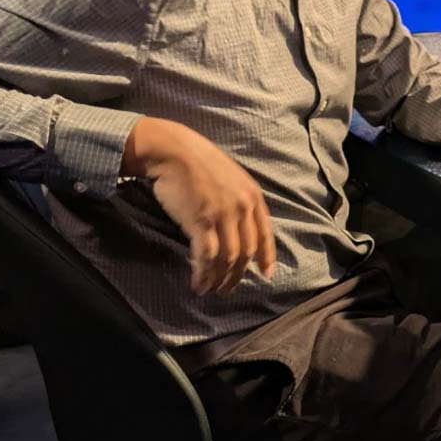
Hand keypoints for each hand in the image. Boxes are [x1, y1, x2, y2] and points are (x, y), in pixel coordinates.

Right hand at [123, 117, 274, 294]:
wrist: (174, 150)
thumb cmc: (199, 162)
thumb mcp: (231, 178)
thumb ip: (240, 201)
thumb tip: (239, 226)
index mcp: (254, 196)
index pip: (266, 234)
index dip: (267, 257)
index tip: (265, 275)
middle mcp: (243, 207)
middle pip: (246, 251)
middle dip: (238, 274)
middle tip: (227, 289)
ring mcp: (223, 215)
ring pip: (228, 258)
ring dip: (219, 279)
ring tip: (210, 290)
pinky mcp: (201, 221)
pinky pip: (207, 256)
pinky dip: (203, 274)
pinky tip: (198, 283)